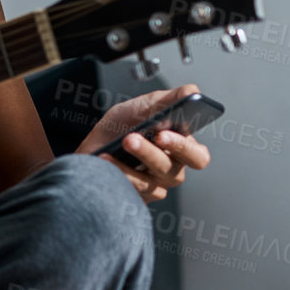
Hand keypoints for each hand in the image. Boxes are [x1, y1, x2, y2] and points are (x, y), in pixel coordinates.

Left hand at [74, 83, 211, 202]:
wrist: (92, 145)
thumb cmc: (121, 126)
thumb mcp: (142, 107)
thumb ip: (167, 100)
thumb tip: (192, 92)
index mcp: (180, 148)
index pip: (198, 156)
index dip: (184, 148)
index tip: (162, 134)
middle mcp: (171, 170)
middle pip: (174, 171)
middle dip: (151, 154)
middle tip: (132, 138)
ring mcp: (154, 186)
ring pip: (151, 182)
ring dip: (130, 161)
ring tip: (117, 143)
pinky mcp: (135, 197)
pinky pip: (131, 190)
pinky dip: (117, 171)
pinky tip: (104, 159)